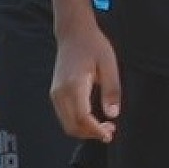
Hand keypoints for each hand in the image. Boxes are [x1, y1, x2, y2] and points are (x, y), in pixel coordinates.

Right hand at [50, 21, 119, 141]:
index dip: (95, 130)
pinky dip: (78, 123)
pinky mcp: (55, 94)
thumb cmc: (93, 45)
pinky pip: (65, 116)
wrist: (73, 33)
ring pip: (67, 124)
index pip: (82, 118)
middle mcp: (60, 93)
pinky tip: (93, 118)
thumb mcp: (109, 63)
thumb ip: (111, 89)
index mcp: (74, 85)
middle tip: (110, 131)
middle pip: (72, 126)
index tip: (109, 134)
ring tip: (104, 126)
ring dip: (84, 130)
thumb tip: (113, 114)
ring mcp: (55, 94)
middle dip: (90, 134)